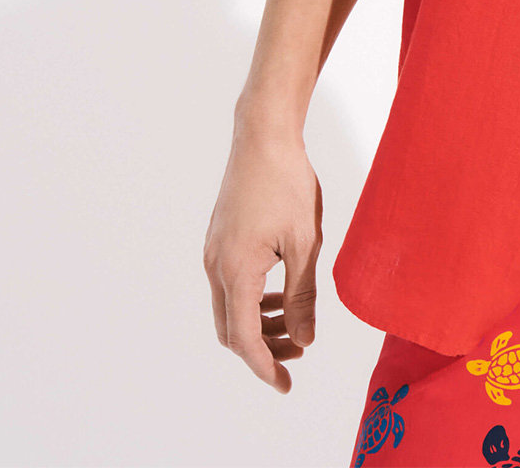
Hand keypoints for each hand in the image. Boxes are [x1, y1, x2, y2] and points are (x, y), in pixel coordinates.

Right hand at [203, 132, 322, 392]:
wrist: (263, 136)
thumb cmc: (287, 182)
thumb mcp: (305, 243)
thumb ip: (303, 295)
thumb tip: (304, 338)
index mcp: (236, 270)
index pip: (245, 338)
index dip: (265, 367)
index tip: (286, 385)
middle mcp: (216, 264)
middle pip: (232, 329)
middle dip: (263, 349)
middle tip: (298, 354)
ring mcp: (214, 250)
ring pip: (231, 306)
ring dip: (260, 323)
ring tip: (296, 322)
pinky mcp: (220, 238)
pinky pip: (231, 283)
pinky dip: (254, 298)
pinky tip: (283, 291)